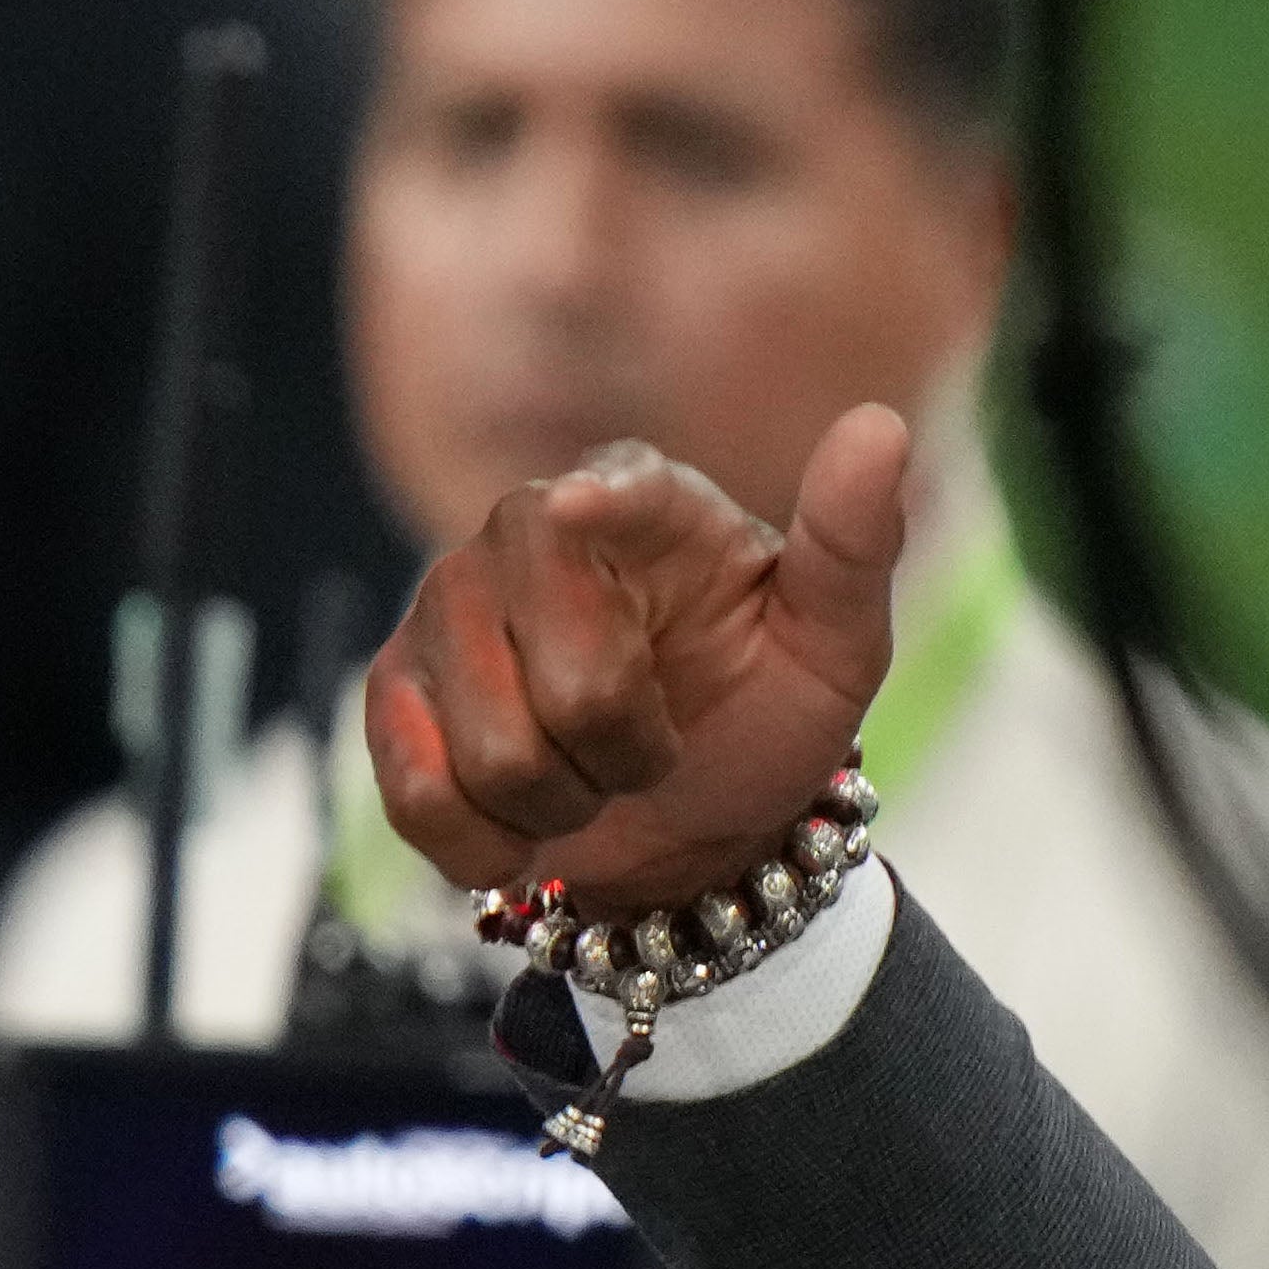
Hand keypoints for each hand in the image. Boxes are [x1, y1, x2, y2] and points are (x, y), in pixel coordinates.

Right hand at [363, 406, 909, 913]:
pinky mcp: (389, 691)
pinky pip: (420, 795)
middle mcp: (522, 532)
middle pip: (570, 688)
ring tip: (587, 777)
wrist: (685, 814)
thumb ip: (853, 541)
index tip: (580, 506)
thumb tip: (878, 426)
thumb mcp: (835, 642)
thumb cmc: (763, 710)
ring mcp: (442, 609)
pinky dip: (485, 842)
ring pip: (493, 760)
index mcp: (639, 497)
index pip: (605, 494)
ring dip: (561, 806)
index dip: (594, 506)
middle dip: (626, 759)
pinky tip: (518, 820)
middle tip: (650, 751)